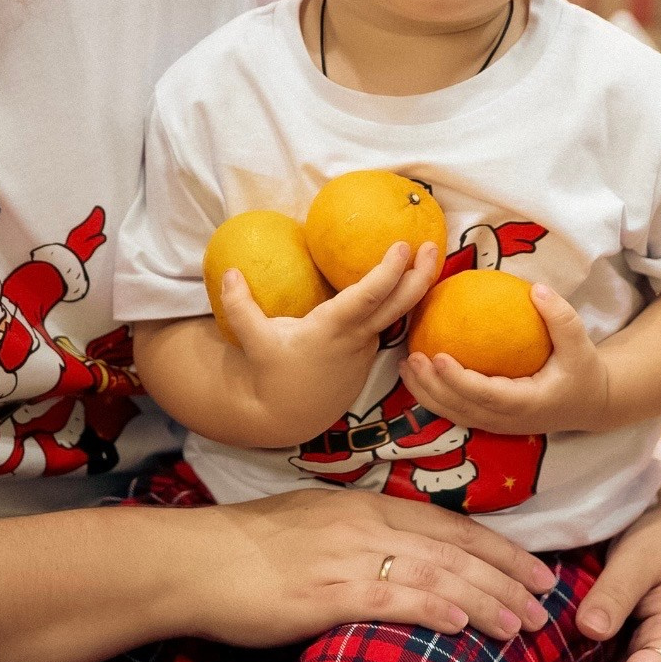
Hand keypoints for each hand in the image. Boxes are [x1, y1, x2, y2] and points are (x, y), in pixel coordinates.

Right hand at [189, 488, 557, 647]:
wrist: (191, 560)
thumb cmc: (243, 551)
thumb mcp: (310, 528)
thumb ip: (355, 541)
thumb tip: (390, 565)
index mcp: (363, 507)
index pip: (448, 524)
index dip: (498, 548)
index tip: (535, 568)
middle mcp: (365, 526)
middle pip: (455, 549)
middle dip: (508, 576)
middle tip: (547, 601)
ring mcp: (348, 558)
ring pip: (435, 575)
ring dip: (485, 600)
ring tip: (522, 626)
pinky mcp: (326, 593)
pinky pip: (391, 599)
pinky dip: (433, 610)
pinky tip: (462, 627)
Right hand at [220, 239, 441, 444]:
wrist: (291, 416)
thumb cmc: (273, 375)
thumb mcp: (253, 342)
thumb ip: (240, 307)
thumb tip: (229, 271)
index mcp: (333, 329)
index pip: (368, 297)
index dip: (388, 271)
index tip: (402, 245)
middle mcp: (357, 337)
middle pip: (398, 305)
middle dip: (419, 274)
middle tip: (432, 245)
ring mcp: (367, 347)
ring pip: (398, 314)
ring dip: (414, 287)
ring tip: (425, 257)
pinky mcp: (368, 353)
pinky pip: (388, 323)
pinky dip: (399, 302)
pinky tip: (406, 282)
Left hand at [399, 283, 609, 435]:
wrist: (589, 404)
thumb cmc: (583, 372)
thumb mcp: (580, 344)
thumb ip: (561, 318)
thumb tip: (537, 290)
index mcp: (527, 404)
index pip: (485, 395)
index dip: (458, 380)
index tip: (437, 355)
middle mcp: (507, 420)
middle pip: (460, 408)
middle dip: (431, 387)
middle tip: (412, 357)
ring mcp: (497, 425)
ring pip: (453, 414)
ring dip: (425, 393)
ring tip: (405, 364)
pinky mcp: (490, 420)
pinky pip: (457, 410)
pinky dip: (434, 395)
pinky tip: (418, 372)